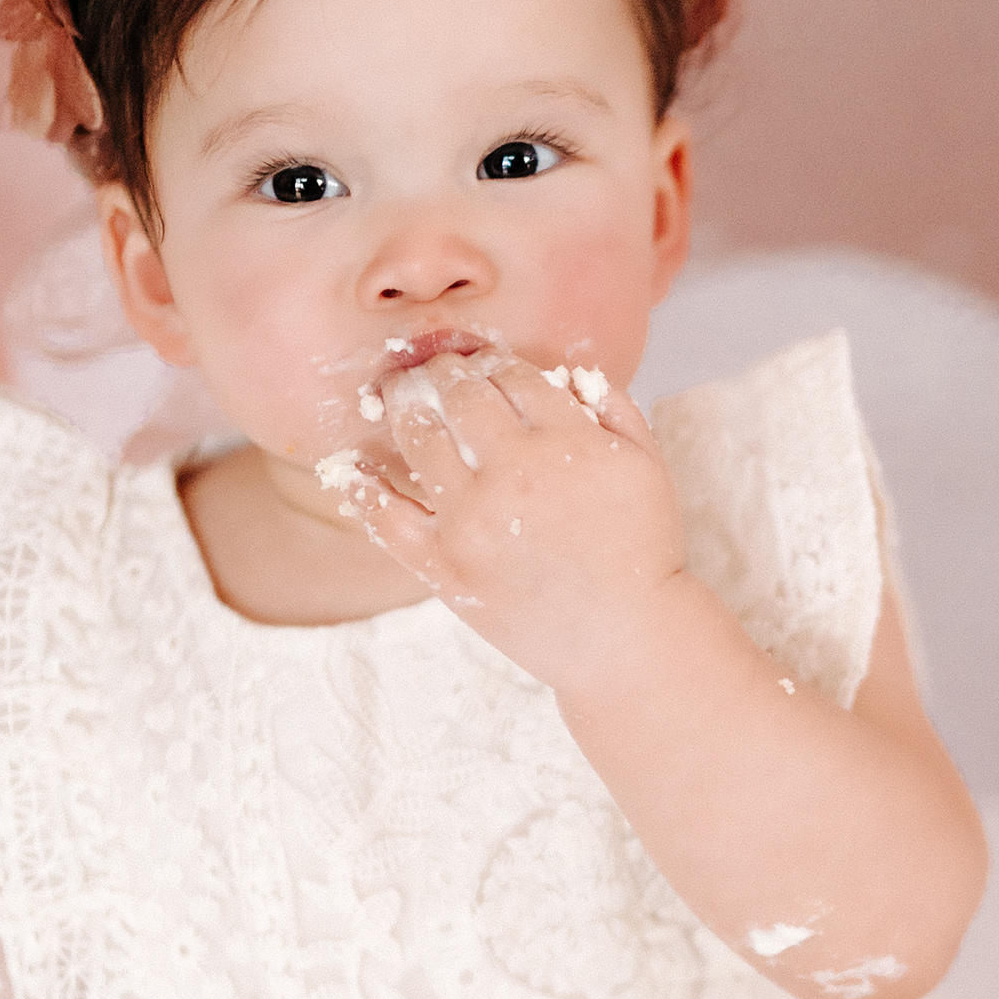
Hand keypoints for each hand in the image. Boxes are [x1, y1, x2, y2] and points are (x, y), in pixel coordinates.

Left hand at [359, 350, 686, 689]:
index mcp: (567, 442)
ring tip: (397, 395)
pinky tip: (351, 469)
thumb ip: (614, 407)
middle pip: (458, 395)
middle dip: (442, 372)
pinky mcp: (442, 566)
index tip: (482, 362)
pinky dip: (362, 488)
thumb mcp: (647, 465)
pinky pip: (385, 517)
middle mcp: (513, 472)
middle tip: (432, 369)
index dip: (491, 360)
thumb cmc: (642, 551)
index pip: (511, 375)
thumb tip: (569, 372)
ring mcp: (471, 520)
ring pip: (418, 437)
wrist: (625, 638)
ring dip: (402, 404)